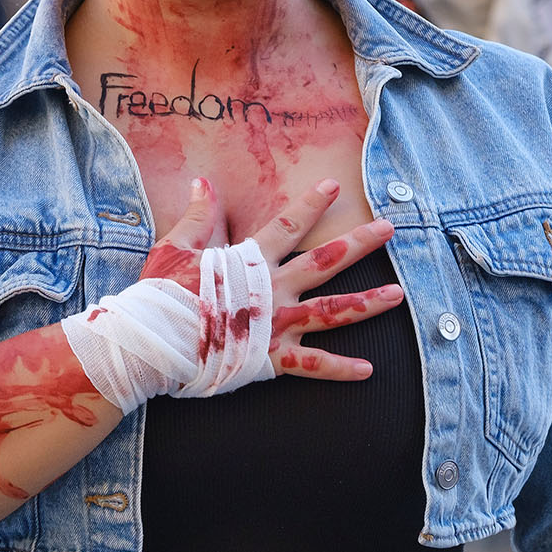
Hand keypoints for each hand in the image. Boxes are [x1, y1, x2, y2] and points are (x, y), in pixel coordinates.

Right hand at [143, 177, 404, 380]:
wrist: (153, 343)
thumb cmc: (161, 296)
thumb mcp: (175, 248)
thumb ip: (198, 215)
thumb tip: (203, 181)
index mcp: (249, 262)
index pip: (287, 225)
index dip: (310, 204)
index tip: (334, 185)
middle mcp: (272, 289)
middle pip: (323, 261)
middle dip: (359, 243)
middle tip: (390, 228)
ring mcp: (275, 323)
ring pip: (330, 310)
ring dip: (366, 302)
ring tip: (398, 294)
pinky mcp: (271, 357)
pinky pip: (312, 364)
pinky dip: (340, 369)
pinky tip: (369, 370)